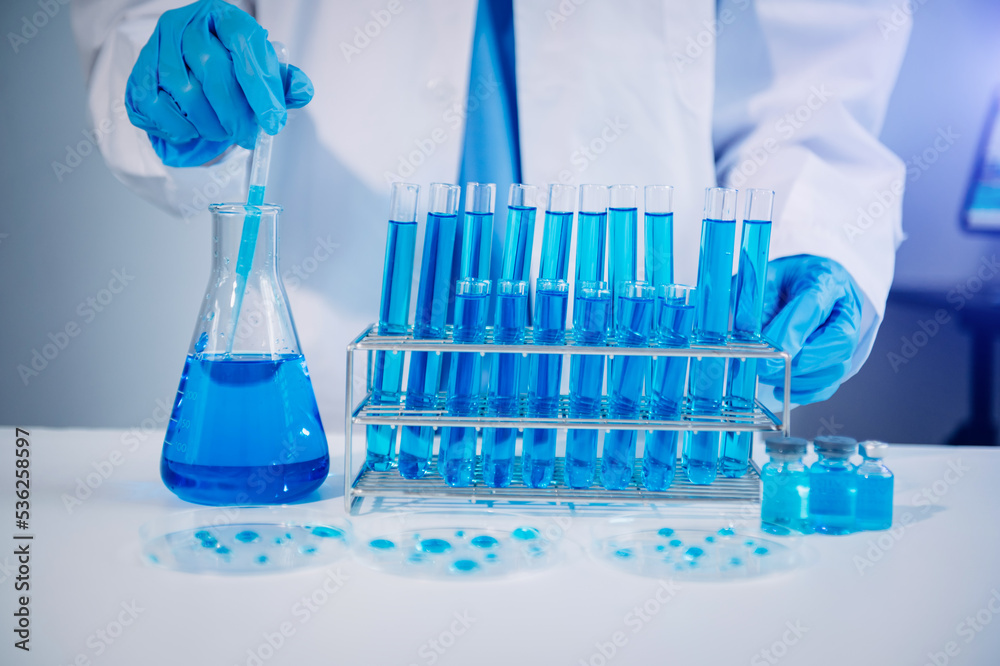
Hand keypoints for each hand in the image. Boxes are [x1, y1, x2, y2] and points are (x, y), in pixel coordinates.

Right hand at [125, 0, 313, 166]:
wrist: (187, 70)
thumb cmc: (231, 70)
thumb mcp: (261, 69)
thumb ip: (284, 81)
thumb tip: (302, 90)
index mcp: (222, 17)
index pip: (244, 43)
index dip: (261, 86)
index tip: (274, 121)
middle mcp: (185, 25)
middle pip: (212, 69)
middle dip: (235, 112)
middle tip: (248, 137)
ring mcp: (157, 47)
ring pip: (184, 91)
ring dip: (210, 123)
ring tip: (224, 133)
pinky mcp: (139, 75)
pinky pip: (158, 108)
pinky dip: (181, 128)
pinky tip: (195, 130)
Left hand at [758, 255, 862, 404]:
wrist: (806, 282)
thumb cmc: (786, 280)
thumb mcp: (763, 278)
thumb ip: (752, 300)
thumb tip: (741, 331)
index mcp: (826, 280)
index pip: (814, 308)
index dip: (791, 334)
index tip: (768, 355)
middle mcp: (844, 309)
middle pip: (838, 342)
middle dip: (801, 361)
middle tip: (767, 369)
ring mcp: (848, 335)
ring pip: (838, 366)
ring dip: (800, 378)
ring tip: (768, 376)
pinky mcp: (841, 357)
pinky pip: (832, 382)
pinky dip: (806, 392)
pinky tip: (782, 389)